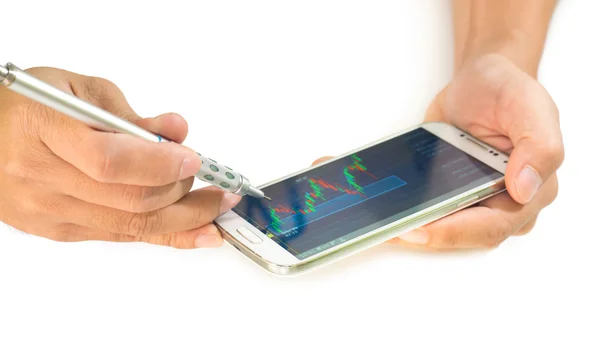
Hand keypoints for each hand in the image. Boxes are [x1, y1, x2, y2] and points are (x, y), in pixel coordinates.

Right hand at [0, 67, 239, 248]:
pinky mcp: (55, 230)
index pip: (111, 160)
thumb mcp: (78, 89)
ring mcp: (46, 210)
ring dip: (183, 221)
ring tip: (214, 209)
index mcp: (42, 129)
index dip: (161, 163)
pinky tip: (191, 231)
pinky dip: (160, 234)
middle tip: (215, 186)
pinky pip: (118, 236)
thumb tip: (176, 131)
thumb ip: (130, 113)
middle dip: (185, 195)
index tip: (194, 158)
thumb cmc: (25, 106)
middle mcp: (40, 176)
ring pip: (129, 226)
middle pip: (129, 201)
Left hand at [393, 53, 563, 249]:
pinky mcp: (454, 195)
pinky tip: (386, 208)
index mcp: (535, 190)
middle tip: (388, 229)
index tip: (419, 229)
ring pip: (445, 228)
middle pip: (464, 235)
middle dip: (426, 234)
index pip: (491, 226)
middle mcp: (508, 204)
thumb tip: (525, 189)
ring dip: (413, 227)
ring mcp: (478, 201)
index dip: (453, 232)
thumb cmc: (506, 90)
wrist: (479, 84)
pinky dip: (410, 211)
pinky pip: (433, 211)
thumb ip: (539, 146)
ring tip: (380, 223)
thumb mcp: (527, 104)